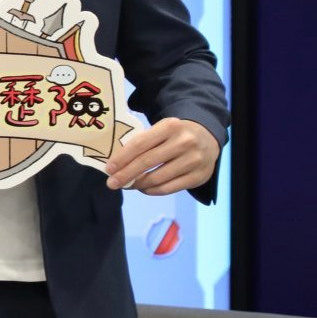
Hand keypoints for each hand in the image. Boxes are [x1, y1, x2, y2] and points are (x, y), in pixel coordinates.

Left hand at [103, 118, 219, 195]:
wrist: (207, 137)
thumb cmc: (175, 134)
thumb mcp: (161, 129)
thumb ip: (143, 142)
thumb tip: (117, 163)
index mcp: (170, 126)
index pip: (140, 144)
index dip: (122, 158)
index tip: (108, 169)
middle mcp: (184, 142)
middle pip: (147, 162)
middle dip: (125, 175)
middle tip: (112, 183)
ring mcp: (194, 160)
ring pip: (157, 178)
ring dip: (138, 184)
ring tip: (128, 185)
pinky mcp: (199, 176)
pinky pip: (169, 188)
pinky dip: (152, 190)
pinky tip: (144, 188)